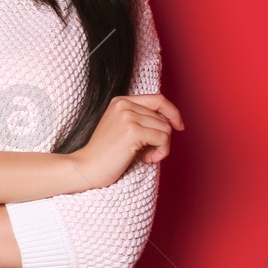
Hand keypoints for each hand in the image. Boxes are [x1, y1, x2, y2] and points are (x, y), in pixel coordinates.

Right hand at [65, 92, 184, 190]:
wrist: (88, 167)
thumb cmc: (107, 153)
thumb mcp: (123, 128)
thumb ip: (142, 119)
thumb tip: (171, 122)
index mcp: (121, 101)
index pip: (158, 99)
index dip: (172, 113)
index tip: (179, 126)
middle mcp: (124, 105)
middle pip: (164, 117)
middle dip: (163, 137)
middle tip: (149, 152)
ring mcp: (128, 117)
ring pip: (166, 129)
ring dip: (162, 147)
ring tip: (146, 156)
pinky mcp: (133, 132)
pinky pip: (163, 139)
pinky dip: (161, 152)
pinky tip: (146, 159)